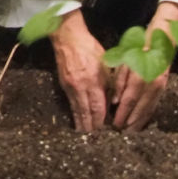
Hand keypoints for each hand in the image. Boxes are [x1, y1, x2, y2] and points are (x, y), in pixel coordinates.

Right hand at [49, 9, 108, 131]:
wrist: (67, 36)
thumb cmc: (90, 47)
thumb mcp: (106, 63)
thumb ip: (110, 83)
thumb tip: (113, 101)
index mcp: (93, 81)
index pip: (98, 108)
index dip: (102, 122)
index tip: (107, 133)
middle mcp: (80, 86)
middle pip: (86, 113)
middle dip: (91, 128)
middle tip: (95, 141)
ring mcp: (70, 86)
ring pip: (76, 110)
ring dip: (81, 124)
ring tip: (85, 137)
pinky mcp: (63, 84)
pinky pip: (70, 103)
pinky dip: (75, 113)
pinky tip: (78, 120)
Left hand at [111, 1, 177, 130]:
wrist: (159, 42)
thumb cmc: (137, 51)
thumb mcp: (123, 62)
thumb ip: (118, 81)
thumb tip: (114, 101)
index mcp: (140, 77)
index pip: (129, 100)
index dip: (122, 114)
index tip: (115, 124)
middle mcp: (151, 85)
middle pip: (140, 108)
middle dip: (131, 122)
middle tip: (122, 133)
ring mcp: (160, 88)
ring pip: (149, 109)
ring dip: (140, 122)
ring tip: (131, 132)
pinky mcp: (164, 89)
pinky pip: (155, 105)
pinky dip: (147, 115)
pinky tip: (141, 122)